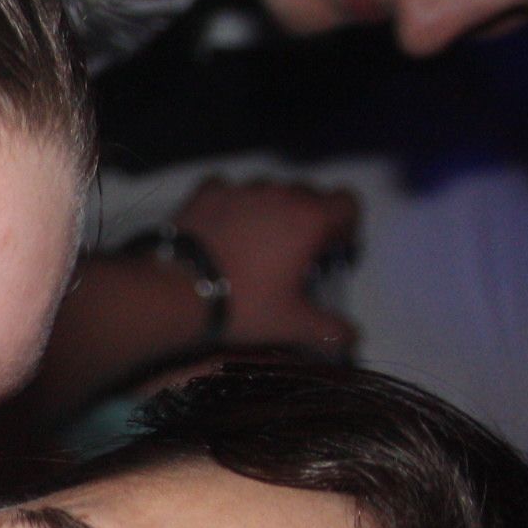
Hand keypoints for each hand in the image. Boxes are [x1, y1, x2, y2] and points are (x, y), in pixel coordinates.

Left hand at [171, 178, 361, 357]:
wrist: (174, 291)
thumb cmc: (241, 304)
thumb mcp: (292, 324)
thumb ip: (330, 330)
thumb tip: (353, 338)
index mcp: (310, 219)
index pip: (348, 203)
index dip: (346, 226)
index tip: (331, 250)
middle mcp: (279, 194)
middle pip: (309, 195)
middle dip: (308, 220)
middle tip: (293, 256)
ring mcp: (241, 189)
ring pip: (269, 189)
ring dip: (269, 210)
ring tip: (253, 245)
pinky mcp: (206, 192)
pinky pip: (227, 189)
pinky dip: (230, 204)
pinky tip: (222, 229)